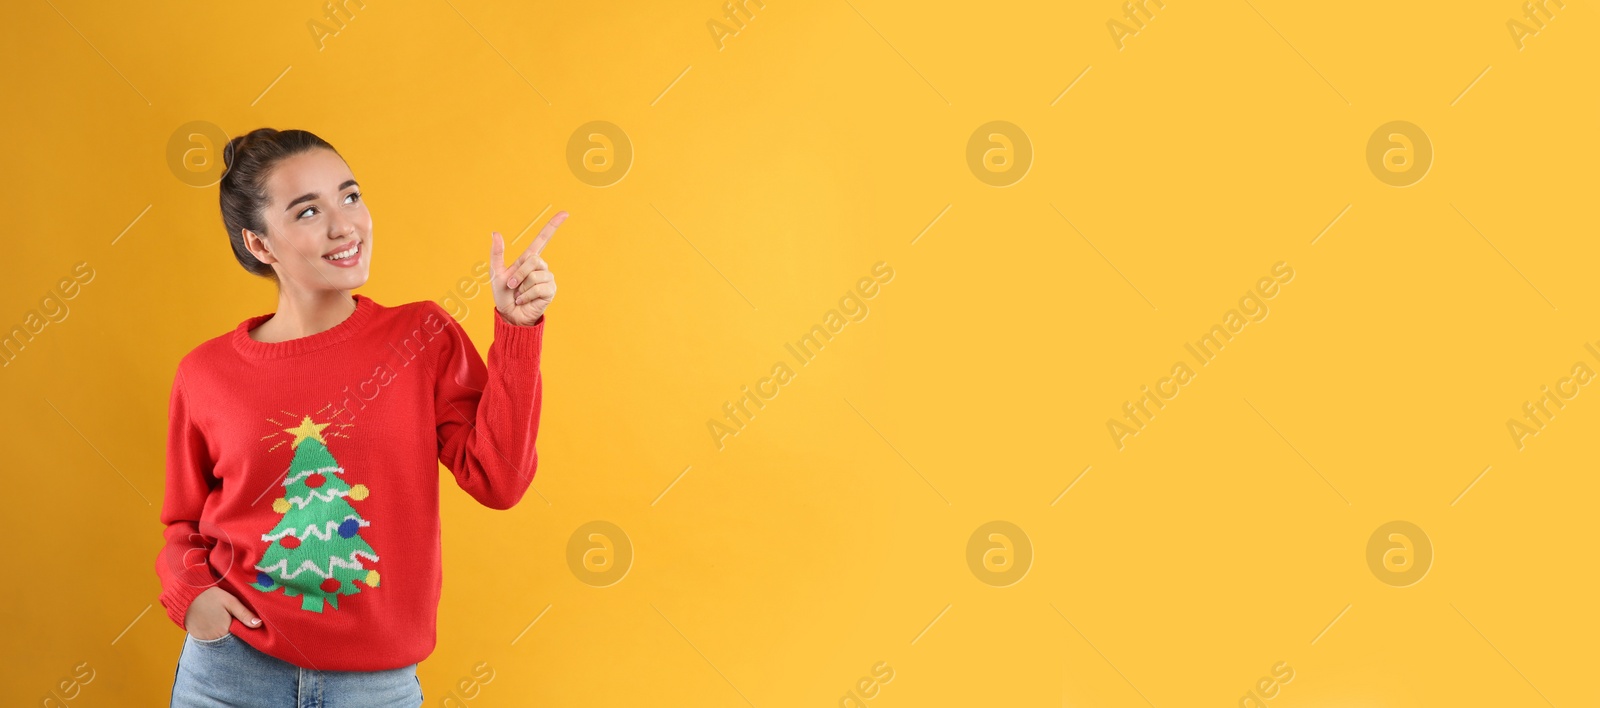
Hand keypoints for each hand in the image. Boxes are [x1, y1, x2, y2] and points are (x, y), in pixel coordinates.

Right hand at [184, 587, 260, 640]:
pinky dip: (216, 635)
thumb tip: (259, 624)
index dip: (247, 632)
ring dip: (226, 635)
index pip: (241, 637)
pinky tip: (216, 625)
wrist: (185, 595)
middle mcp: (215, 639)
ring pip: (221, 641)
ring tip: (225, 622)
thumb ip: (244, 614)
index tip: (252, 627)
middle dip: (237, 634)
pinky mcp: (198, 639)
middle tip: (237, 622)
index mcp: (226, 630)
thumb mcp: (230, 601)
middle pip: (232, 640)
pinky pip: (211, 640)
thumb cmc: (209, 596)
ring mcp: (205, 640)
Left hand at [491, 211, 566, 325]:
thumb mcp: (496, 273)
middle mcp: (541, 267)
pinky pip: (538, 288)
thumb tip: (495, 232)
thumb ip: (497, 253)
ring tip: (519, 294)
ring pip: (535, 275)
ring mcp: (547, 278)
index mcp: (528, 259)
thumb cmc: (503, 295)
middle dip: (519, 273)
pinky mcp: (551, 291)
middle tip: (511, 285)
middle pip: (533, 259)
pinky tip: (525, 300)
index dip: (553, 225)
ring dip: (522, 287)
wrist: (510, 314)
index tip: (565, 213)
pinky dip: (527, 295)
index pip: (543, 239)